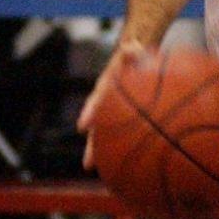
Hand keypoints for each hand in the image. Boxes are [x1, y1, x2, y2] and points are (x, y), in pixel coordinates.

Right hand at [77, 39, 146, 168]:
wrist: (135, 60)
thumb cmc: (135, 57)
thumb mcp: (134, 52)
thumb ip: (133, 51)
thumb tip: (132, 45)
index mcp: (106, 88)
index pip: (96, 100)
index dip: (90, 112)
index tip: (83, 125)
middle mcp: (106, 104)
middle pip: (97, 127)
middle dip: (93, 146)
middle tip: (88, 164)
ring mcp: (114, 113)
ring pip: (109, 135)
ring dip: (106, 153)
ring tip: (103, 173)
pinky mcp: (123, 119)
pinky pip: (125, 135)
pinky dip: (129, 148)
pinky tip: (135, 165)